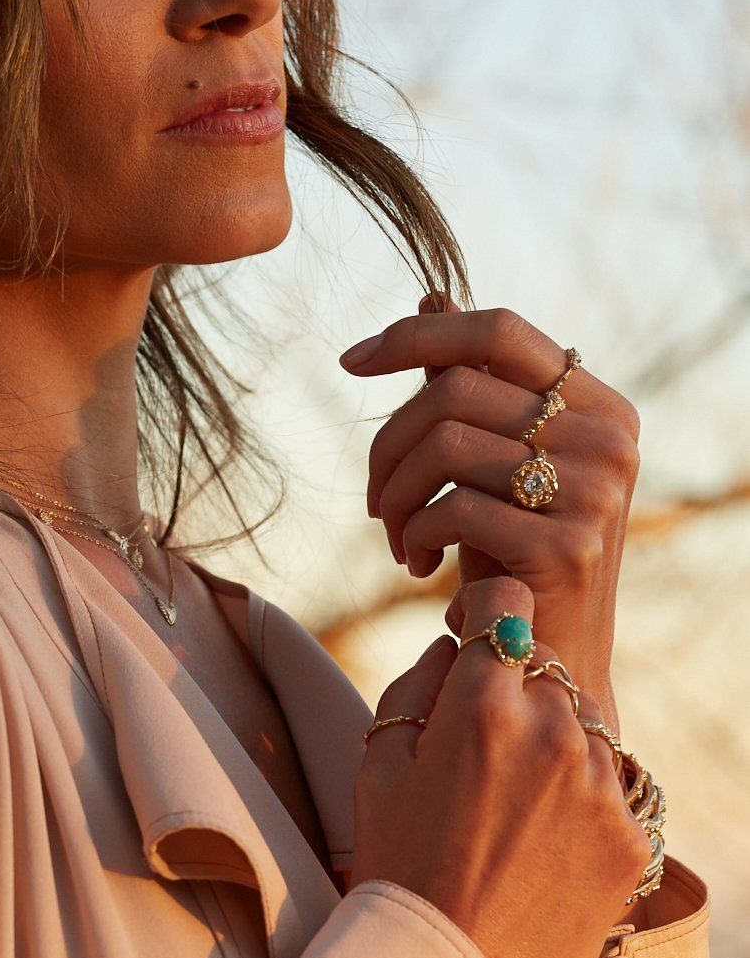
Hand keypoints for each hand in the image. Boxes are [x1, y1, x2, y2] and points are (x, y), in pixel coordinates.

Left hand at [340, 298, 640, 738]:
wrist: (552, 662)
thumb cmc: (516, 553)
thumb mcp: (494, 462)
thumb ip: (473, 385)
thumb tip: (432, 295)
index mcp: (600, 403)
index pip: (498, 330)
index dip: (415, 334)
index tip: (349, 361)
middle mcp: (609, 437)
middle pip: (454, 390)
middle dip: (387, 444)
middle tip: (370, 498)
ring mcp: (595, 492)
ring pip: (444, 446)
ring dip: (392, 496)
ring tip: (391, 534)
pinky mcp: (566, 547)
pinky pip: (451, 509)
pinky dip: (412, 534)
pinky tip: (417, 563)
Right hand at [352, 576, 652, 957]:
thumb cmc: (396, 870)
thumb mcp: (377, 767)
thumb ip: (417, 685)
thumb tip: (458, 648)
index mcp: (483, 706)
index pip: (505, 603)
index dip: (483, 614)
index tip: (472, 639)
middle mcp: (555, 733)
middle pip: (546, 669)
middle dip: (514, 692)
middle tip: (477, 752)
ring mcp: (602, 787)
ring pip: (583, 727)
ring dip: (552, 746)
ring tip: (505, 811)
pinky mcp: (631, 837)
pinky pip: (608, 789)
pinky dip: (578, 803)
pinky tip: (535, 847)